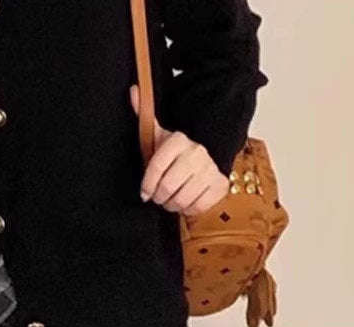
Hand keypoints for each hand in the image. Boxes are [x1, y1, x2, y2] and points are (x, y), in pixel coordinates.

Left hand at [129, 84, 228, 216]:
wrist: (210, 153)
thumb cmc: (178, 150)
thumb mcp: (159, 134)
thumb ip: (144, 115)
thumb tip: (133, 91)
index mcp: (179, 141)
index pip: (156, 167)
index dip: (147, 184)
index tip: (144, 192)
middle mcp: (197, 153)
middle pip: (167, 187)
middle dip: (158, 196)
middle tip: (158, 196)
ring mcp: (210, 170)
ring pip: (181, 199)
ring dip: (171, 204)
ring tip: (170, 199)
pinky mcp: (220, 185)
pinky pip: (197, 206)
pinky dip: (188, 209)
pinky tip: (185, 201)